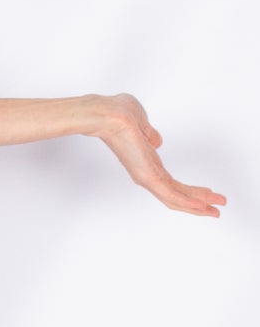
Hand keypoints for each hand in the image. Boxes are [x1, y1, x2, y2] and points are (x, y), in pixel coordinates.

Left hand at [94, 93, 226, 216]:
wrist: (108, 115)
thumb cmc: (119, 114)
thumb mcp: (141, 124)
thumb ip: (150, 134)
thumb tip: (155, 141)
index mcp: (147, 163)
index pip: (172, 183)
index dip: (190, 190)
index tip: (207, 192)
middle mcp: (146, 174)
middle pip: (176, 195)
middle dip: (199, 202)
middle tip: (217, 209)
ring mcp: (146, 176)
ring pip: (175, 198)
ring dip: (197, 206)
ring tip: (216, 211)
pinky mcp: (147, 176)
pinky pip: (170, 193)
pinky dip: (187, 202)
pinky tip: (202, 207)